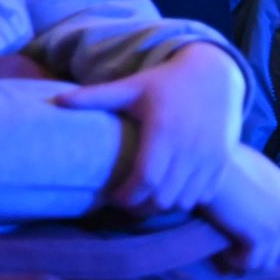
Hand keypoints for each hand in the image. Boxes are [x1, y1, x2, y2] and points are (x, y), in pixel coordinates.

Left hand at [55, 43, 243, 216]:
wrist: (214, 74)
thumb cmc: (166, 83)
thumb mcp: (132, 87)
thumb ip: (96, 96)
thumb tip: (56, 100)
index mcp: (163, 132)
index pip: (144, 181)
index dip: (126, 197)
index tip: (112, 197)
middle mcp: (189, 147)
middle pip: (162, 198)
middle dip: (141, 206)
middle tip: (127, 199)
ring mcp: (209, 156)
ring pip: (183, 201)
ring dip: (163, 204)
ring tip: (149, 196)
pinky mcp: (222, 160)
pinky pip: (204, 195)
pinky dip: (187, 198)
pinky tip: (174, 188)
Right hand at [197, 149, 279, 274]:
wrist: (213, 164)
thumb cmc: (227, 166)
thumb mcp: (260, 176)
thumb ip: (272, 196)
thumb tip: (265, 221)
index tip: (265, 244)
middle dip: (268, 256)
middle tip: (245, 250)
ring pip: (270, 262)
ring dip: (249, 259)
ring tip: (232, 248)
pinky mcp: (264, 234)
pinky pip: (252, 263)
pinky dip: (236, 260)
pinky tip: (225, 248)